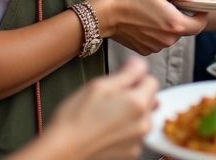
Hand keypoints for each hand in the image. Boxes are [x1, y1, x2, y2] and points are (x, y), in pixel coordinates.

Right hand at [39, 58, 158, 159]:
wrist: (63, 150)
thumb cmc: (75, 119)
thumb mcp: (98, 86)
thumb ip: (125, 74)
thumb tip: (138, 64)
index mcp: (138, 103)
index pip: (152, 81)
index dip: (136, 78)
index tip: (122, 81)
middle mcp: (143, 123)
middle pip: (149, 100)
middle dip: (135, 95)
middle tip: (110, 99)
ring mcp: (138, 140)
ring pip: (142, 117)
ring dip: (131, 113)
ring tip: (106, 115)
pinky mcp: (130, 153)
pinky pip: (134, 134)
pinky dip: (125, 130)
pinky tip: (107, 129)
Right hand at [93, 0, 208, 54]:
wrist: (103, 14)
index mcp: (174, 24)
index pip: (200, 25)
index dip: (202, 14)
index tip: (198, 5)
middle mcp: (167, 40)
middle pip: (185, 29)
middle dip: (182, 16)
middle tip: (171, 2)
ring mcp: (155, 46)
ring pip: (171, 35)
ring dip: (168, 24)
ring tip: (155, 9)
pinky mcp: (144, 49)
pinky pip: (158, 40)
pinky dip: (156, 31)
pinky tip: (145, 19)